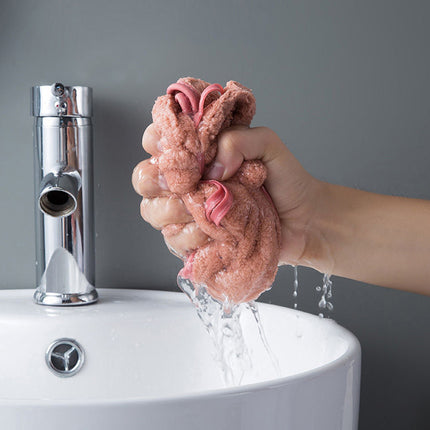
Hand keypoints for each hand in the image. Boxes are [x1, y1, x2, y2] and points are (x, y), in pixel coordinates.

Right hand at [132, 125, 323, 267]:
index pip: (157, 140)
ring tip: (207, 211)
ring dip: (174, 211)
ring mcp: (188, 212)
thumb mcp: (268, 145)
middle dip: (156, 180)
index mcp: (199, 153)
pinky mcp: (195, 240)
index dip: (159, 141)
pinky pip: (173, 240)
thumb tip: (211, 166)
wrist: (304, 221)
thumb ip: (238, 139)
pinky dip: (189, 237)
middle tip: (188, 183)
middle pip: (144, 178)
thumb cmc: (286, 181)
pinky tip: (213, 233)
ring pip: (152, 211)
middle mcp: (187, 181)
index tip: (182, 148)